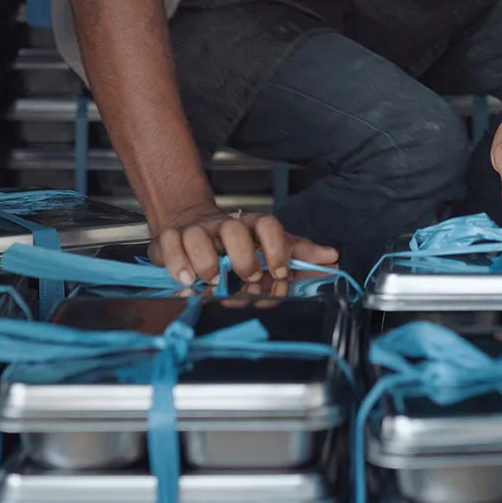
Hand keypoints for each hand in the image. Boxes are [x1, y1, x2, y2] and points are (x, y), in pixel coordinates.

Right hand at [148, 204, 338, 285]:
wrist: (191, 221)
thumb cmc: (236, 242)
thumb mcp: (270, 247)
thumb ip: (300, 253)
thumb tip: (332, 257)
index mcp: (250, 226)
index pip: (268, 225)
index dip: (276, 249)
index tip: (280, 273)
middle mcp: (223, 225)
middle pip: (234, 230)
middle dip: (242, 257)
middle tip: (247, 277)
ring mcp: (196, 231)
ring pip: (197, 236)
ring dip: (206, 262)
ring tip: (213, 280)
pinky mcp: (170, 238)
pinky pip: (169, 245)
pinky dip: (177, 264)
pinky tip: (186, 281)